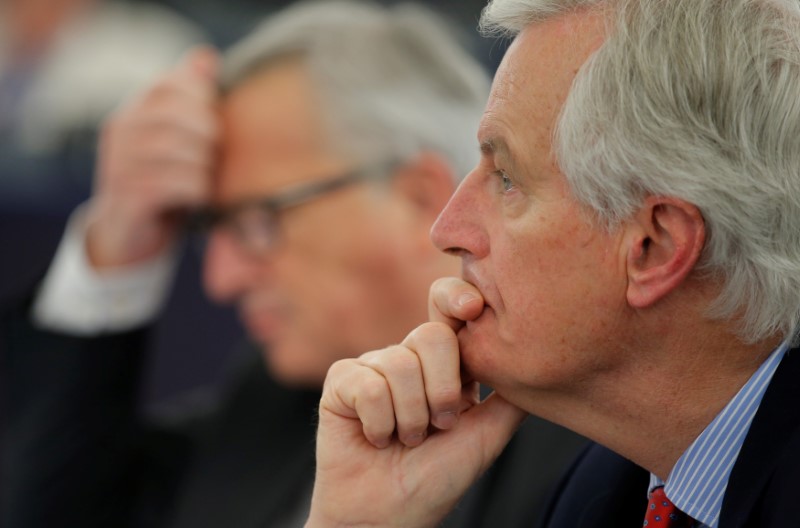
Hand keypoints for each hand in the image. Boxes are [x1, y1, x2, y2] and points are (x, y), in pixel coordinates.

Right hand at [85, 46, 219, 268]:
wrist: (130, 232)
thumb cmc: (164, 179)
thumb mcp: (178, 137)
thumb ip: (191, 98)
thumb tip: (206, 55)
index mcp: (136, 111)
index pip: (170, 82)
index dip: (202, 96)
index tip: (216, 116)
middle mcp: (122, 131)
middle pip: (178, 115)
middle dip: (208, 134)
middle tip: (216, 152)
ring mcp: (120, 163)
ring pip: (177, 150)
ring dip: (204, 165)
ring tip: (209, 177)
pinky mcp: (126, 196)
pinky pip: (170, 184)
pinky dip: (195, 189)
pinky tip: (201, 195)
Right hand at [306, 278, 526, 527]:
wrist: (389, 516)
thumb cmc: (436, 479)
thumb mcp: (486, 436)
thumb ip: (509, 396)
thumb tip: (535, 358)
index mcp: (444, 364)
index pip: (449, 311)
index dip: (458, 299)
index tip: (474, 307)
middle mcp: (408, 358)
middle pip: (430, 335)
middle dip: (442, 390)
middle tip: (439, 426)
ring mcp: (373, 366)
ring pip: (399, 364)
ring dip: (410, 418)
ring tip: (406, 440)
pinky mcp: (341, 381)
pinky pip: (368, 384)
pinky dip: (379, 422)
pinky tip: (376, 438)